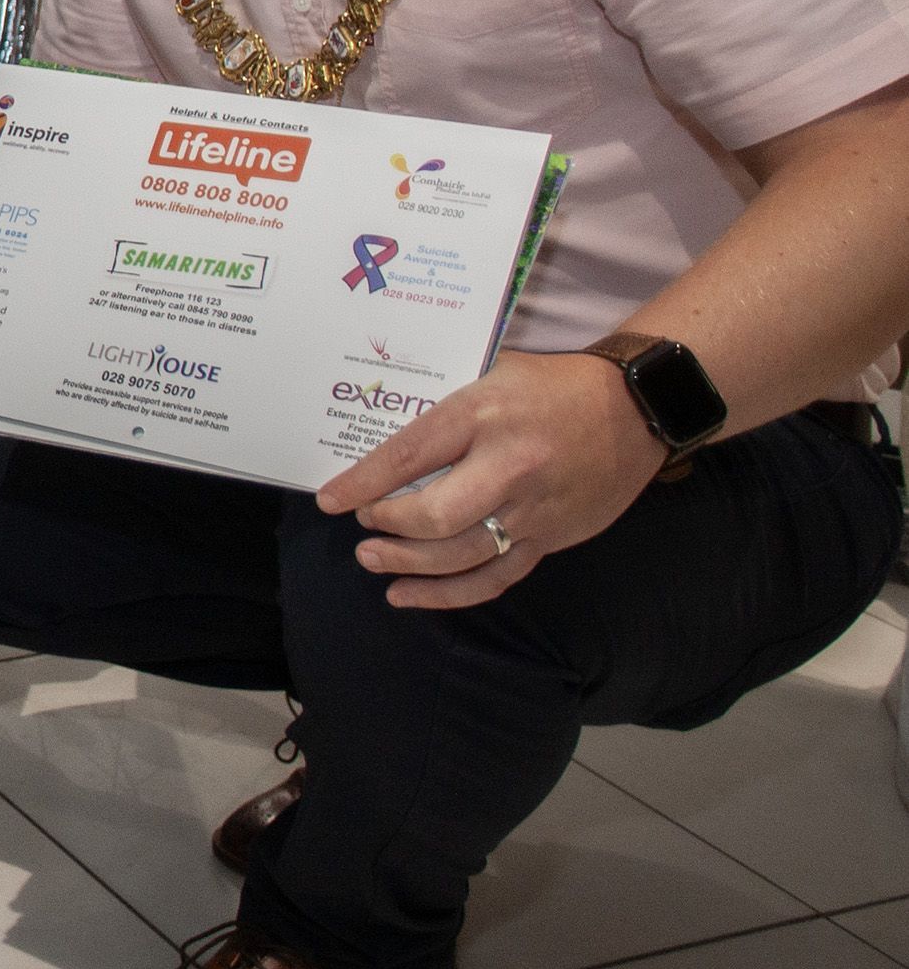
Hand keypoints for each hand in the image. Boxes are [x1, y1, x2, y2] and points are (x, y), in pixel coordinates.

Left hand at [315, 350, 666, 607]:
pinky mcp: (552, 537)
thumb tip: (379, 436)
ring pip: (462, 555)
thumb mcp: (493, 373)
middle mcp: (509, 466)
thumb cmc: (554, 386)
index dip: (363, 483)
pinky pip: (496, 576)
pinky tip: (410, 595)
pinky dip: (449, 594)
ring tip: (373, 561)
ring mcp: (534, 508)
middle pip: (435, 516)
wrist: (639, 409)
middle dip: (387, 527)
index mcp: (484, 415)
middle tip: (363, 526)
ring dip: (408, 565)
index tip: (330, 500)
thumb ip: (445, 409)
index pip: (409, 455)